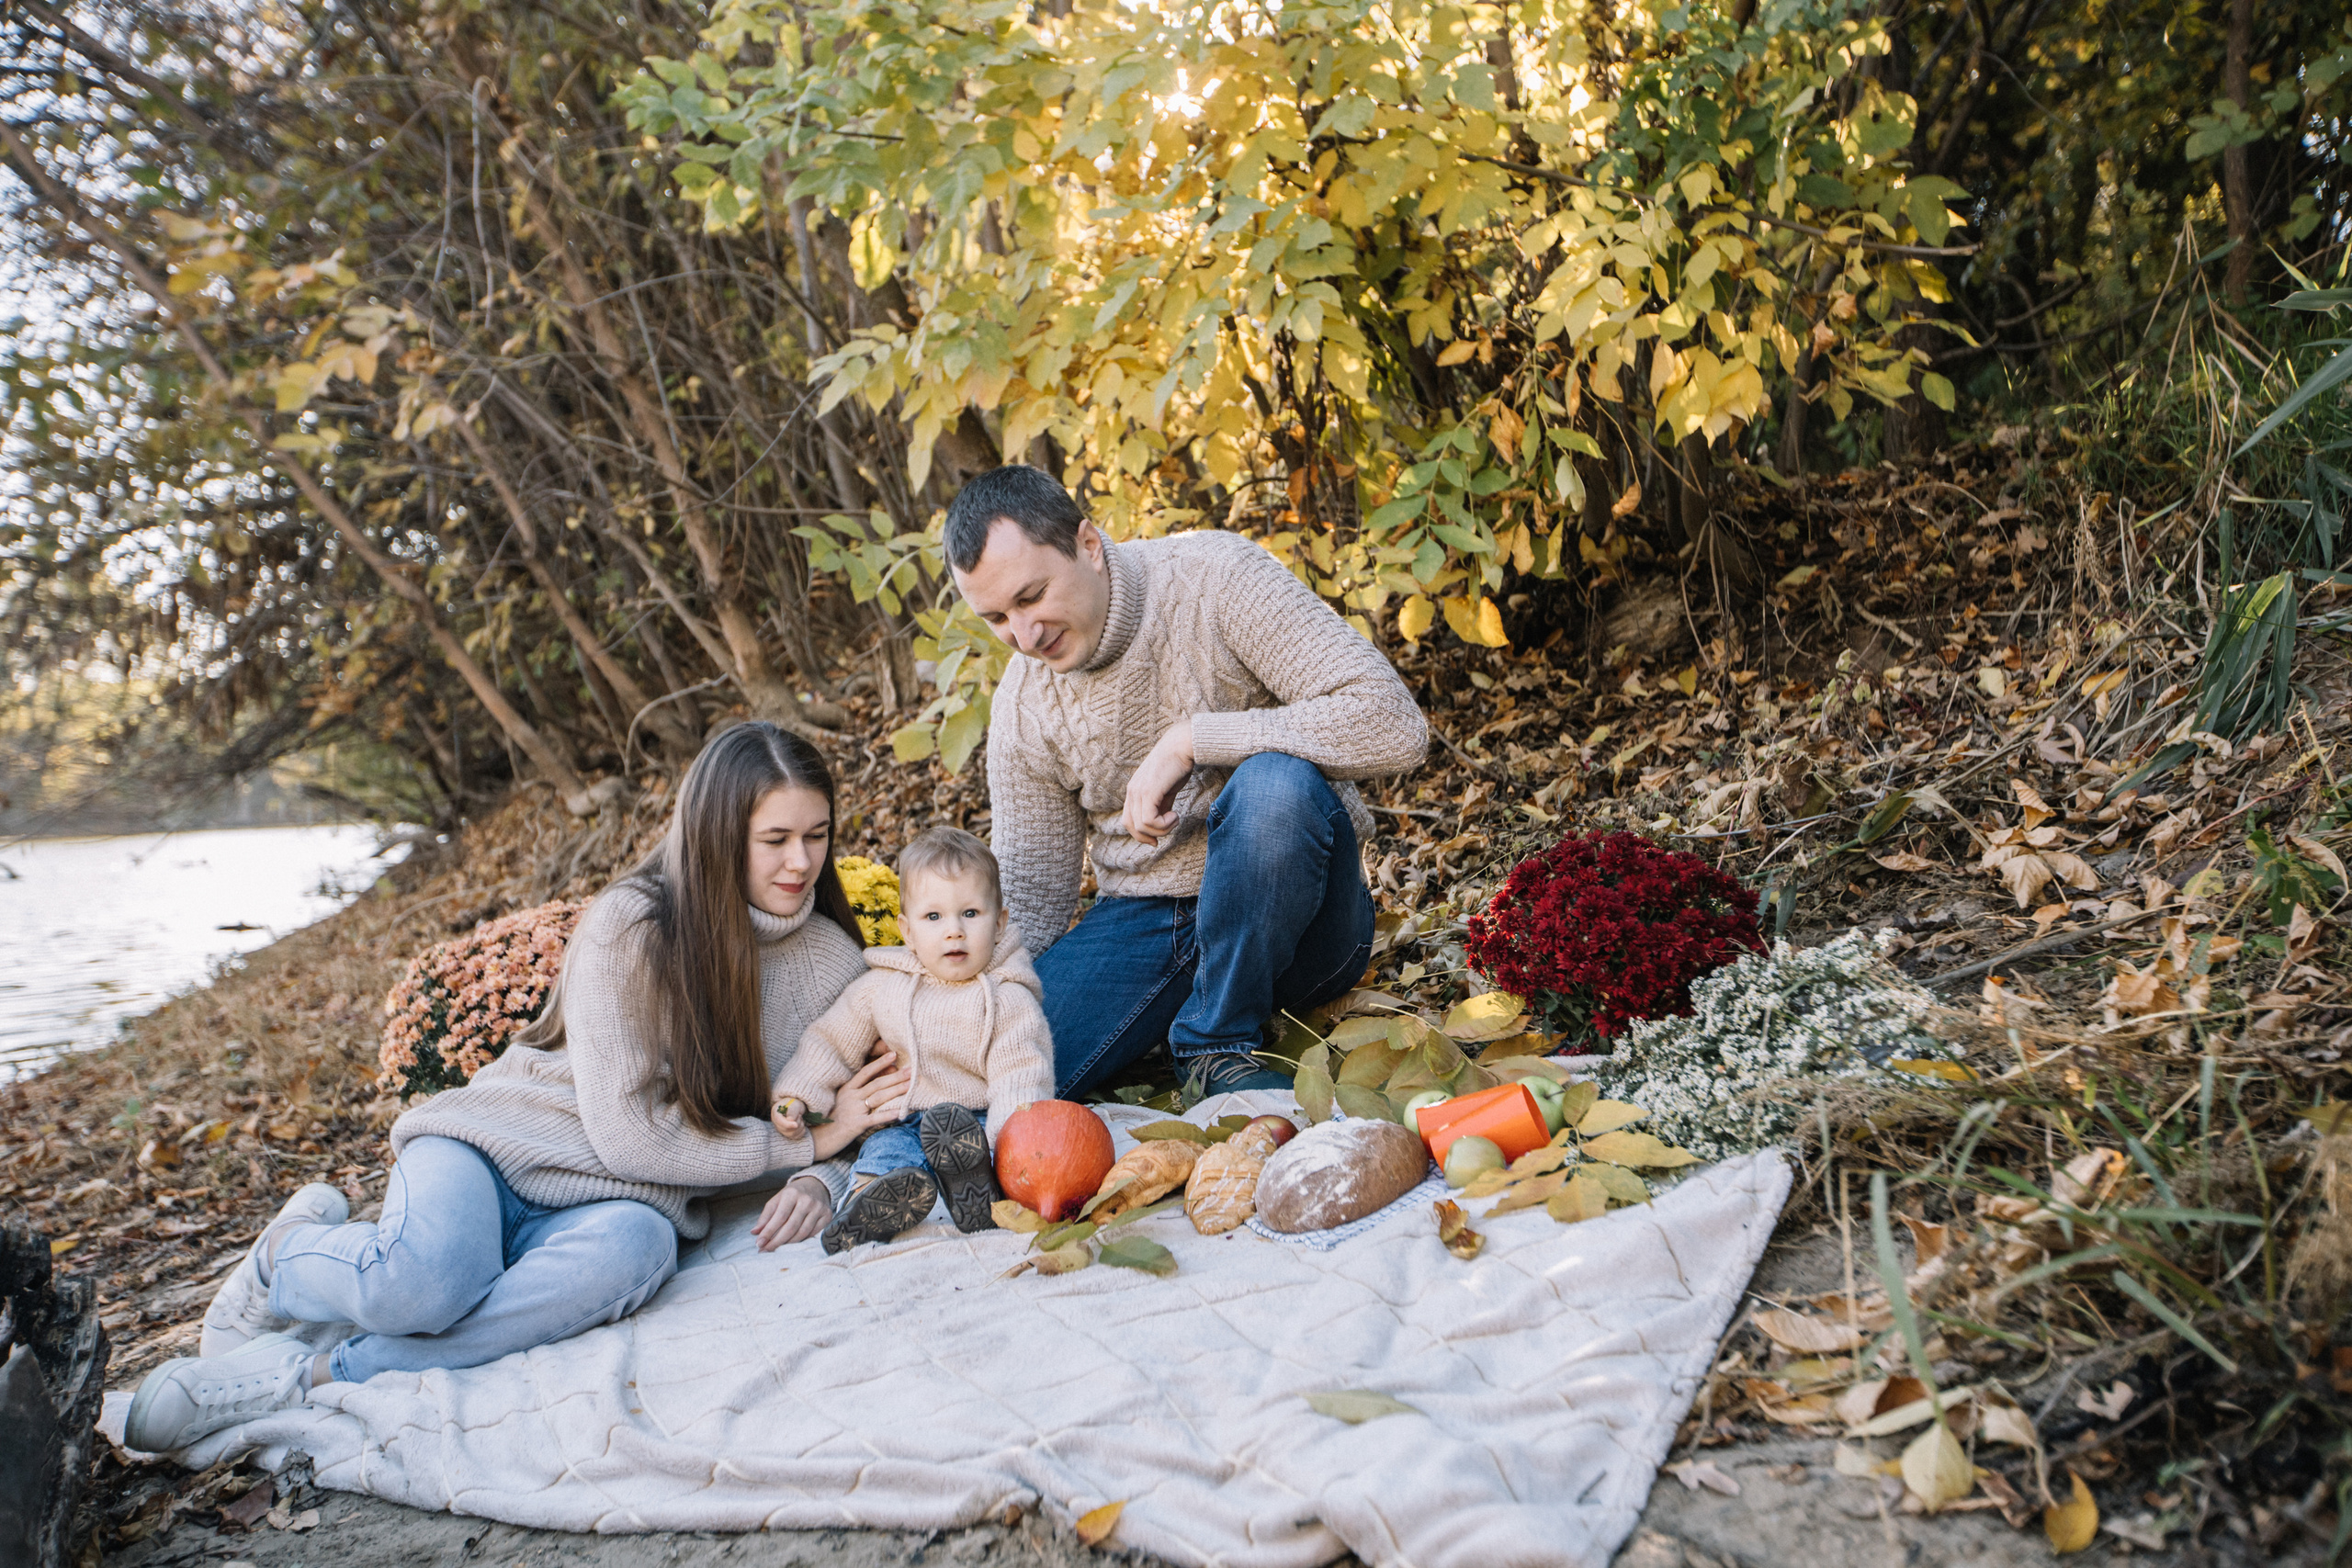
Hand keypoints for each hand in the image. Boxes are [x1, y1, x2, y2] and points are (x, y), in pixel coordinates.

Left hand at [754, 1175, 832, 1250]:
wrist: (816, 1185)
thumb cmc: (793, 1195)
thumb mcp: (777, 1200)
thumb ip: (766, 1216)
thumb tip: (754, 1232)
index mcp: (792, 1193)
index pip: (779, 1217)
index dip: (768, 1232)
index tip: (759, 1244)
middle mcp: (807, 1200)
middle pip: (791, 1227)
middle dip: (776, 1242)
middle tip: (766, 1250)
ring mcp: (819, 1208)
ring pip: (802, 1233)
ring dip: (788, 1244)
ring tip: (777, 1248)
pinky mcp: (827, 1216)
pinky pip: (813, 1234)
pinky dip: (801, 1241)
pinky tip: (792, 1243)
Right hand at [770, 1097, 806, 1138]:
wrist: (796, 1107)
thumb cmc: (794, 1104)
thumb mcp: (794, 1104)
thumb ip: (792, 1111)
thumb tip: (790, 1120)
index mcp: (775, 1113)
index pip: (779, 1121)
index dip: (787, 1124)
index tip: (796, 1125)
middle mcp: (776, 1123)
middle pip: (786, 1129)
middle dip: (796, 1123)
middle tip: (799, 1115)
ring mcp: (782, 1130)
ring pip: (792, 1134)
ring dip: (800, 1126)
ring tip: (800, 1118)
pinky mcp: (788, 1134)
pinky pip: (796, 1136)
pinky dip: (801, 1131)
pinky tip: (801, 1124)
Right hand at [808, 1050, 912, 1158]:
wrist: (818, 1139)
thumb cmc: (833, 1119)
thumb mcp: (844, 1100)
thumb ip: (860, 1090)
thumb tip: (882, 1077)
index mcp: (847, 1089)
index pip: (866, 1072)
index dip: (880, 1063)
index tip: (894, 1054)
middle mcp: (851, 1097)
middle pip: (876, 1084)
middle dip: (895, 1077)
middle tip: (912, 1070)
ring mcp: (853, 1110)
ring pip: (878, 1097)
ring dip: (895, 1090)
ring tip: (910, 1085)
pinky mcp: (856, 1125)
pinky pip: (875, 1119)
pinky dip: (887, 1115)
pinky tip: (900, 1112)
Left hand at [1121, 717, 1193, 847]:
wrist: (1182, 744)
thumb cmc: (1177, 764)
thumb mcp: (1166, 789)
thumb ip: (1161, 805)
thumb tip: (1163, 822)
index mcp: (1134, 790)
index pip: (1128, 821)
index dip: (1141, 835)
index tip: (1157, 840)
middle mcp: (1132, 791)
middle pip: (1131, 826)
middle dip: (1149, 836)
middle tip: (1169, 830)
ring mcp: (1138, 791)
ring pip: (1141, 827)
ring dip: (1162, 830)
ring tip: (1175, 819)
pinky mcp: (1149, 791)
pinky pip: (1149, 820)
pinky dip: (1164, 825)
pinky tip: (1175, 815)